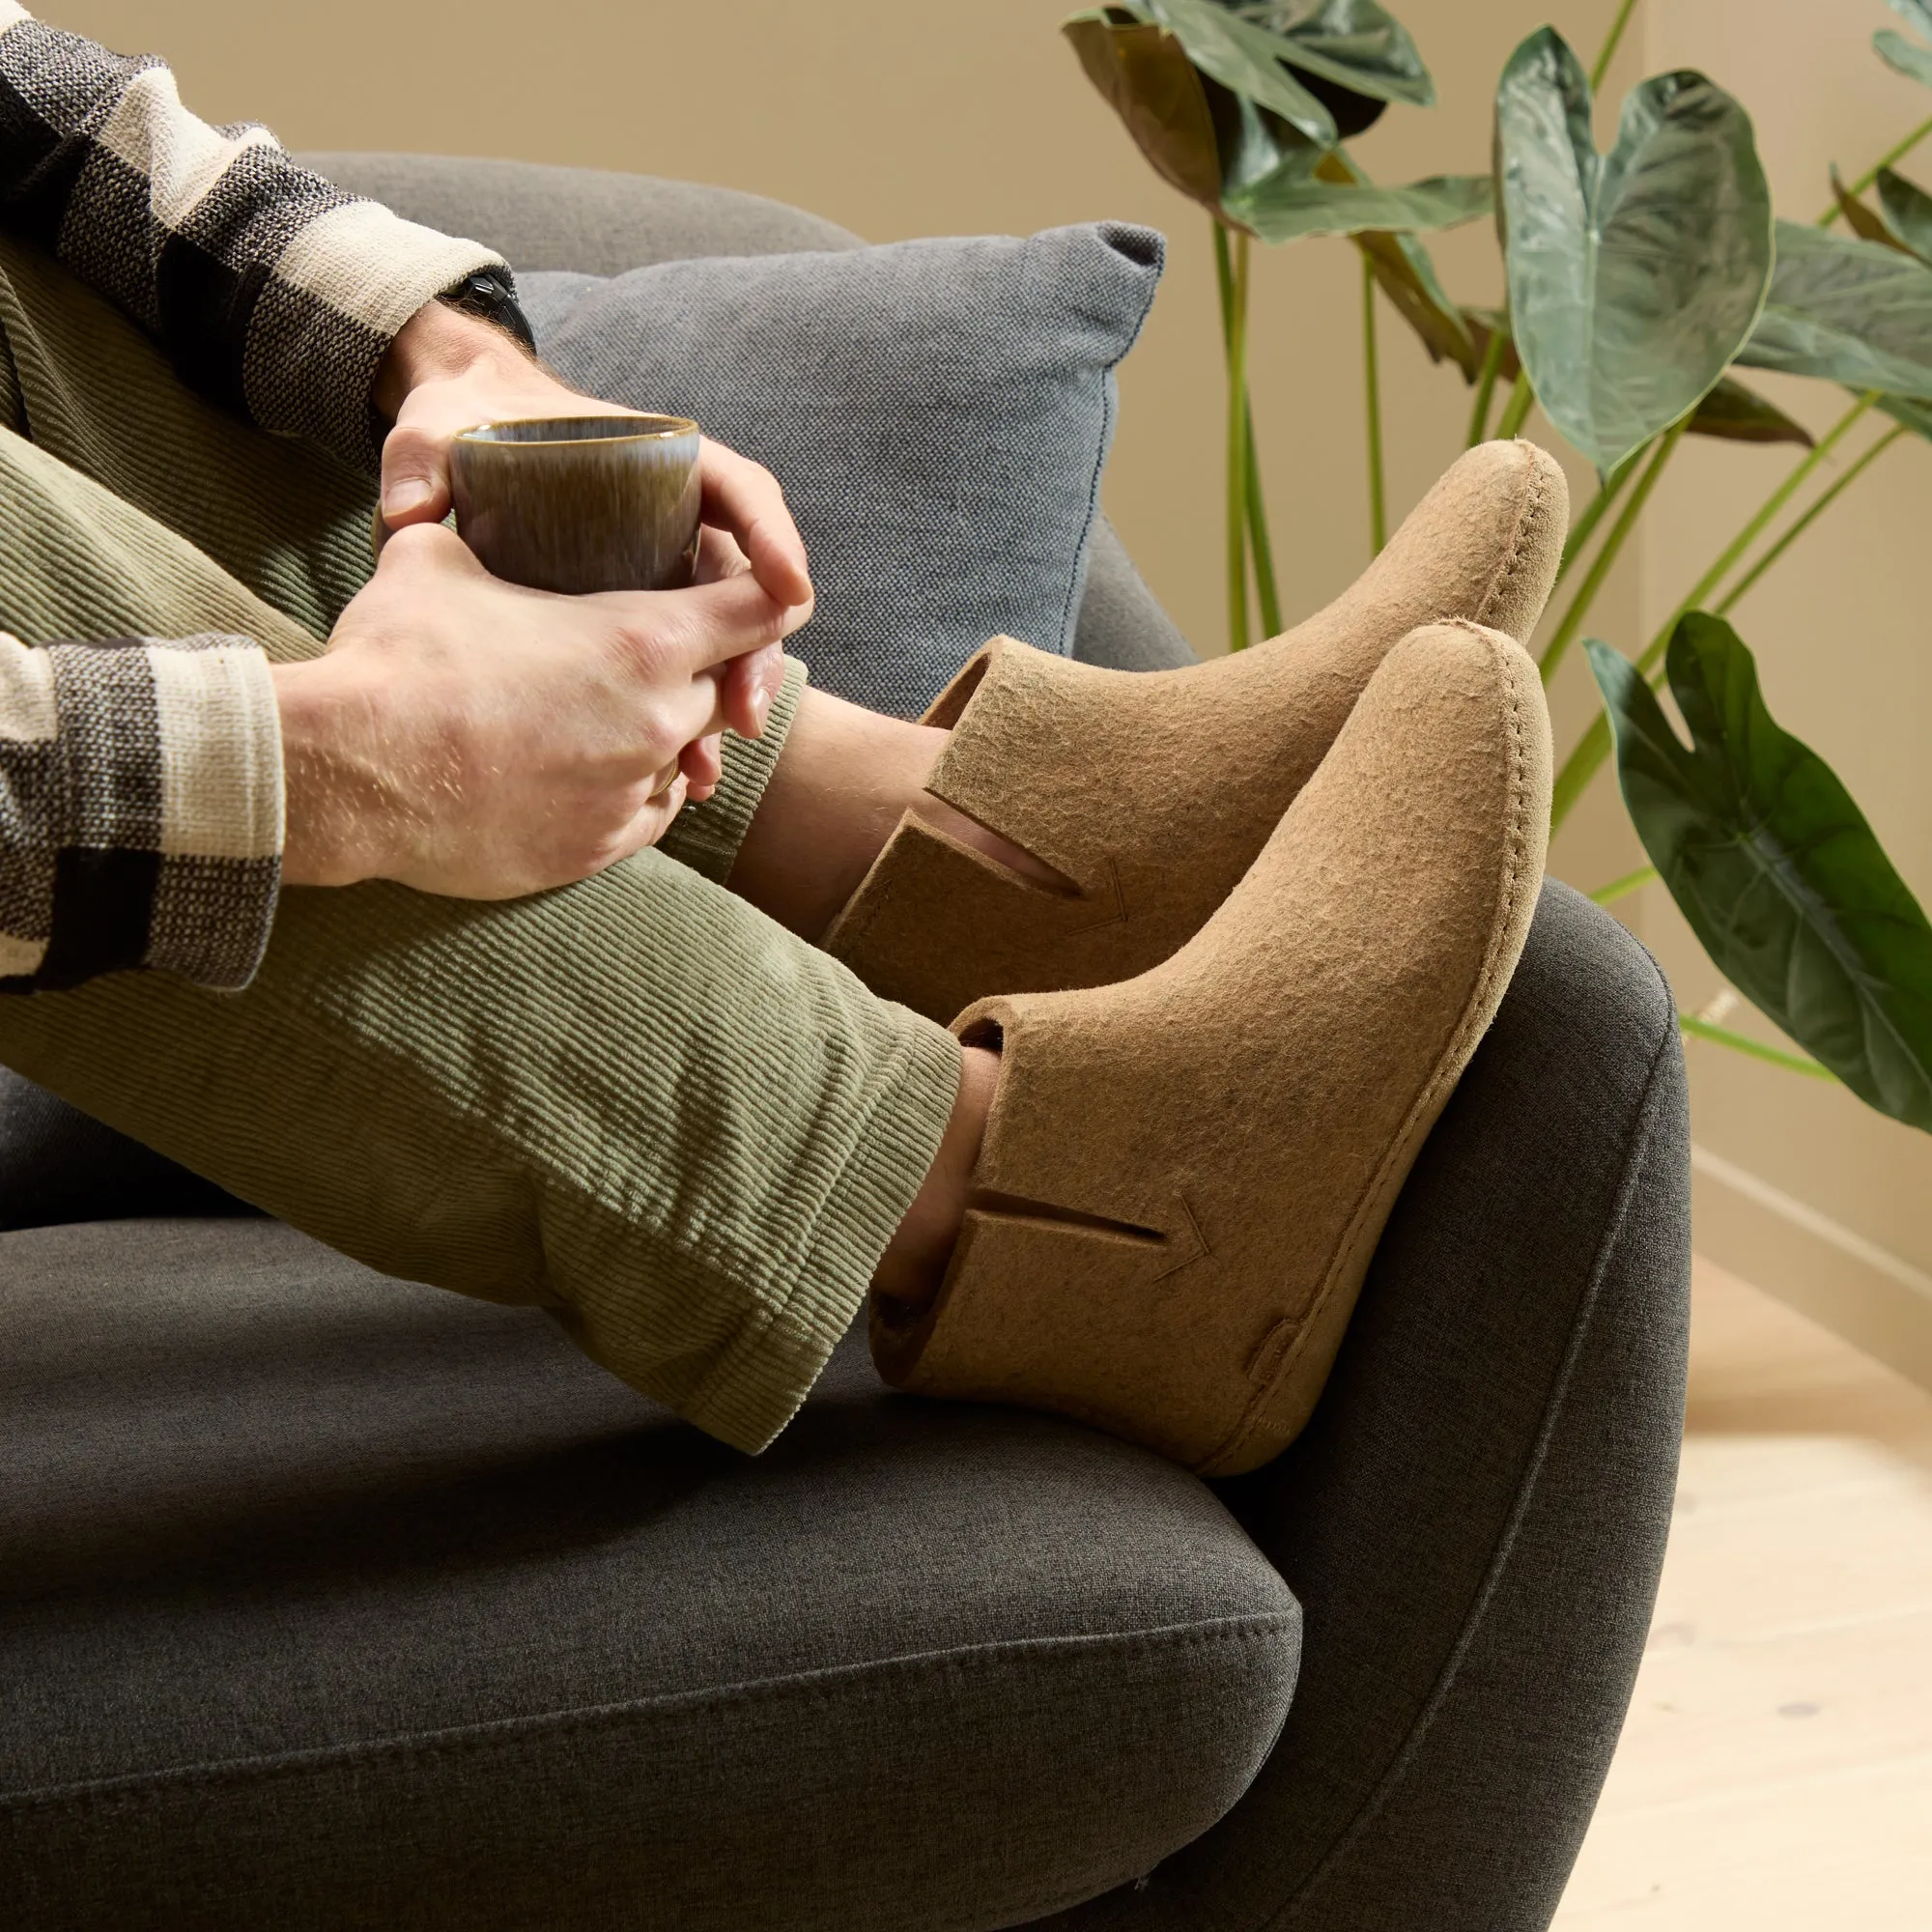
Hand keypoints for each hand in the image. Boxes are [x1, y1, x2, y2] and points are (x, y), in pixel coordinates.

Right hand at [273, 521, 806, 896]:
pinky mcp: (598, 850)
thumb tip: (452, 514)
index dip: (765, 596)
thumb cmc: (395, 658)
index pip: (759, 609)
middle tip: (655, 654)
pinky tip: (591, 771)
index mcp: (643, 640)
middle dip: (699, 671)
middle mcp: (658, 721)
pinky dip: (632, 791)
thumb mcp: (437, 561)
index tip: (761, 595)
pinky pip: (647, 815)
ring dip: (661, 737)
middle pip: (722, 691)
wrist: (347, 773)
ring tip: (604, 716)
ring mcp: (631, 793)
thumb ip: (481, 537)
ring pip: (683, 759)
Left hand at [372, 302, 813, 780]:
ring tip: (703, 768)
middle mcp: (671, 522)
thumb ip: (422, 462)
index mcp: (654, 462)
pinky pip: (679, 672)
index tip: (789, 591)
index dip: (773, 539)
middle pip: (741, 588)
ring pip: (718, 643)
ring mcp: (657, 575)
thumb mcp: (437, 430)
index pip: (739, 491)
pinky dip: (682, 724)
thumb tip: (412, 513)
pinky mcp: (635, 621)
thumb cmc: (463, 426)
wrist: (455, 446)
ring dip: (722, 706)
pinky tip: (673, 776)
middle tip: (745, 712)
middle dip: (755, 654)